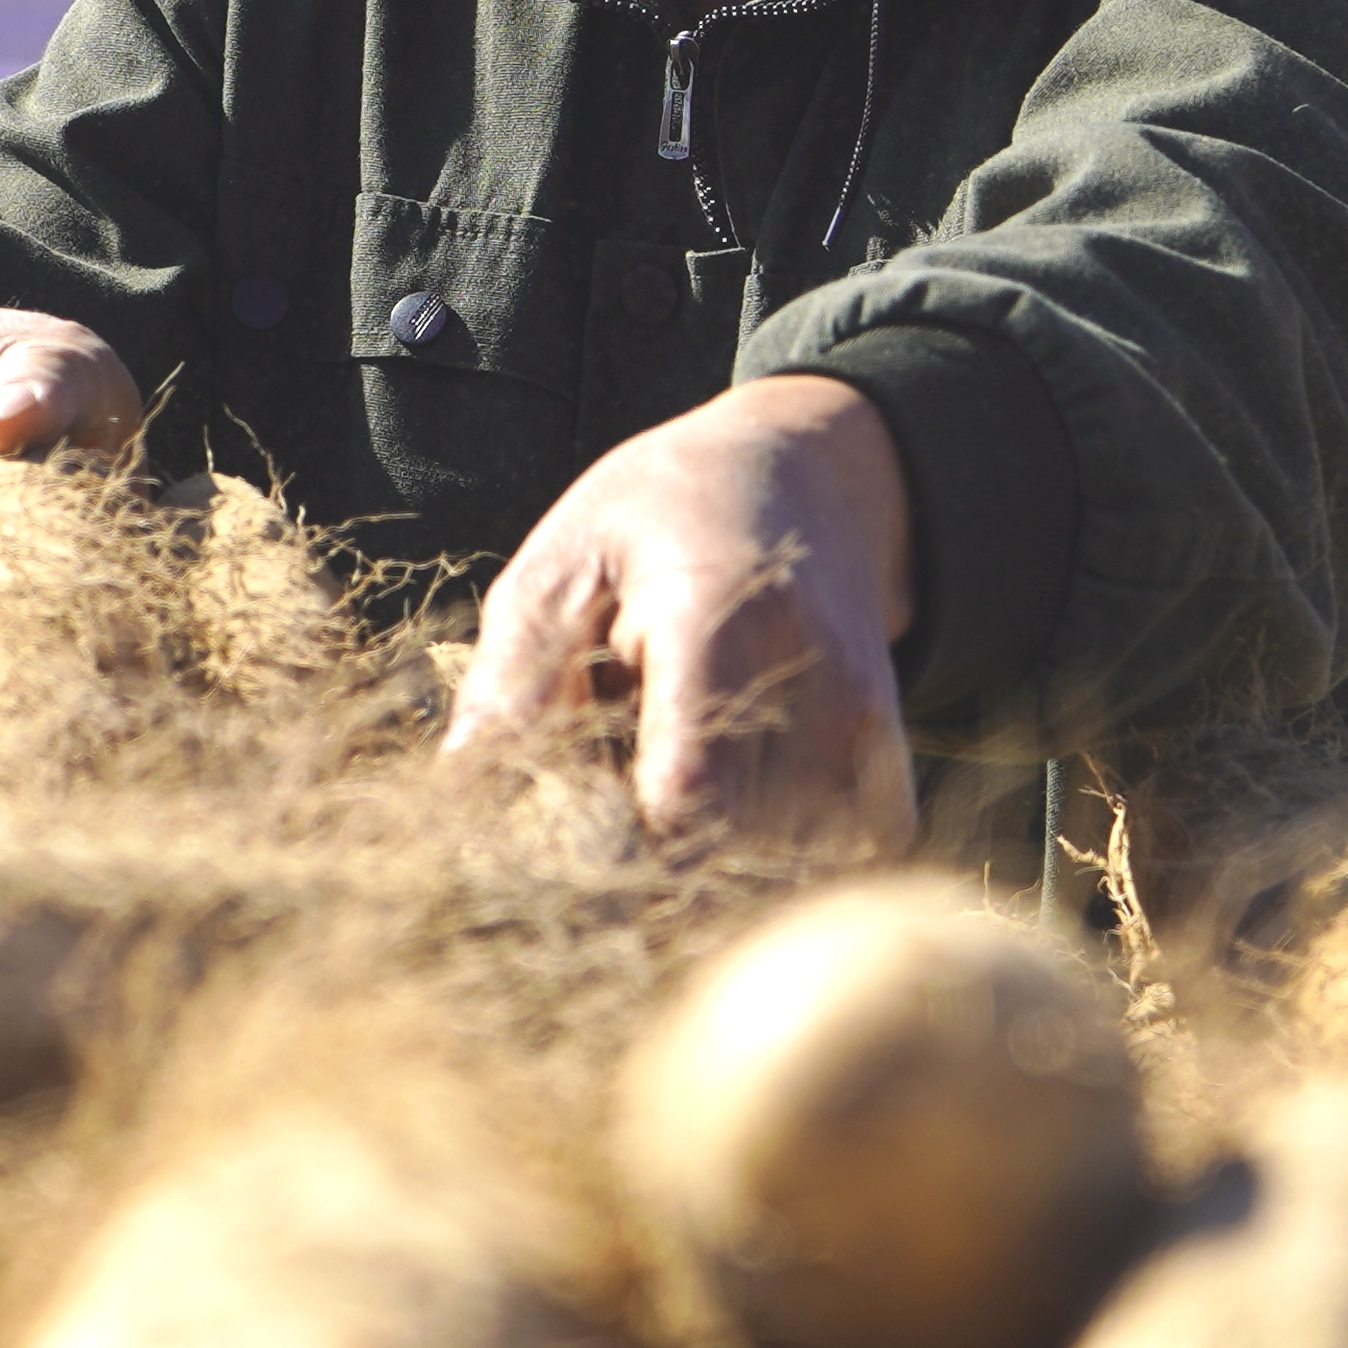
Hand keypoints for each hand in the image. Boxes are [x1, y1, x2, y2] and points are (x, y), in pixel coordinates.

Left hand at [441, 376, 917, 854]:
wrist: (811, 477)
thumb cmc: (661, 519)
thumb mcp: (564, 563)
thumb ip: (513, 682)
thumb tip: (457, 800)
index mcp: (717, 618)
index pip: (684, 797)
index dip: (613, 855)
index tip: (553, 857)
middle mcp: (813, 681)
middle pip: (727, 850)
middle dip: (645, 867)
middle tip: (595, 819)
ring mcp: (865, 730)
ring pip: (776, 871)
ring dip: (708, 867)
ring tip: (661, 790)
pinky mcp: (889, 765)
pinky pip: (831, 866)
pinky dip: (771, 863)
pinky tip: (730, 808)